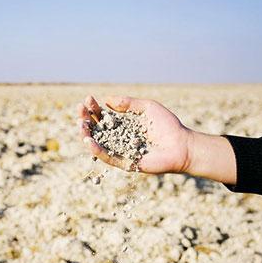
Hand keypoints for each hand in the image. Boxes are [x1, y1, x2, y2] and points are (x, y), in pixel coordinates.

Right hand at [77, 95, 236, 183]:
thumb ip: (128, 103)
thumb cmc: (168, 126)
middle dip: (86, 119)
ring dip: (86, 135)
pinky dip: (97, 151)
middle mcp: (119, 138)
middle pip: (96, 129)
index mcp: (123, 125)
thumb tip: (106, 100)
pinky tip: (89, 141)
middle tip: (80, 109)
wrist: (181, 145)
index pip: (102, 116)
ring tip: (81, 125)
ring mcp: (121, 151)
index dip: (93, 108)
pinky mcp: (125, 163)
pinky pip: (107, 158)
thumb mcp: (147, 108)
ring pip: (97, 144)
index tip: (88, 99)